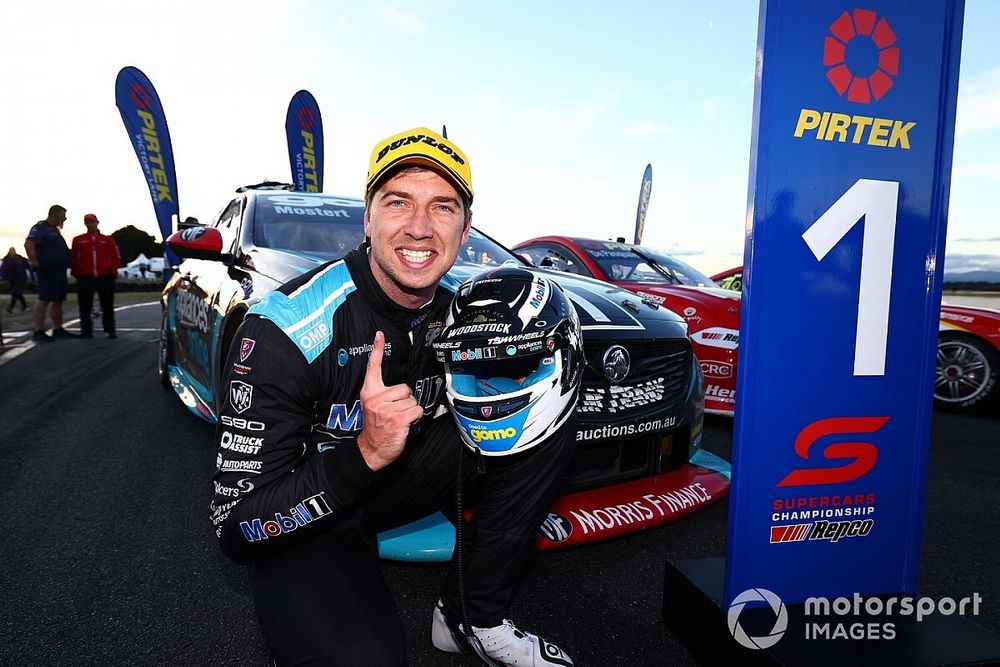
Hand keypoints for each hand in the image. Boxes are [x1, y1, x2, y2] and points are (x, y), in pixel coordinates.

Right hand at [356, 331, 422, 471]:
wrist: (371, 449)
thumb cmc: (376, 428)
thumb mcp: (373, 406)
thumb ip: (383, 394)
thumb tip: (401, 388)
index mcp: (369, 392)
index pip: (373, 367)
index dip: (377, 349)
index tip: (379, 334)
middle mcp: (376, 398)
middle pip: (404, 387)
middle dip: (406, 399)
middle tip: (397, 411)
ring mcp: (386, 409)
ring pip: (412, 400)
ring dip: (410, 410)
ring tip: (399, 419)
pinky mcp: (397, 419)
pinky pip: (416, 410)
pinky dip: (415, 417)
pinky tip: (405, 424)